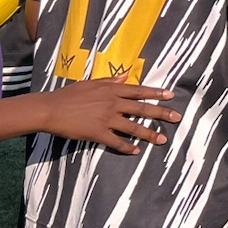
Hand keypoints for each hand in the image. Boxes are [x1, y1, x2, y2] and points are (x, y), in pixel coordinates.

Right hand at [41, 78, 178, 152]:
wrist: (51, 109)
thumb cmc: (69, 94)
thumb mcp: (91, 82)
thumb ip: (110, 80)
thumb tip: (125, 76)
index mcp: (111, 90)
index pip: (139, 91)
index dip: (156, 93)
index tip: (170, 95)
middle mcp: (112, 103)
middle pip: (142, 108)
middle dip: (161, 113)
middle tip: (177, 117)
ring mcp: (106, 119)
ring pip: (133, 127)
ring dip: (149, 134)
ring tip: (162, 139)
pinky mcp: (97, 133)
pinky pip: (116, 141)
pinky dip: (127, 147)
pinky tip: (136, 151)